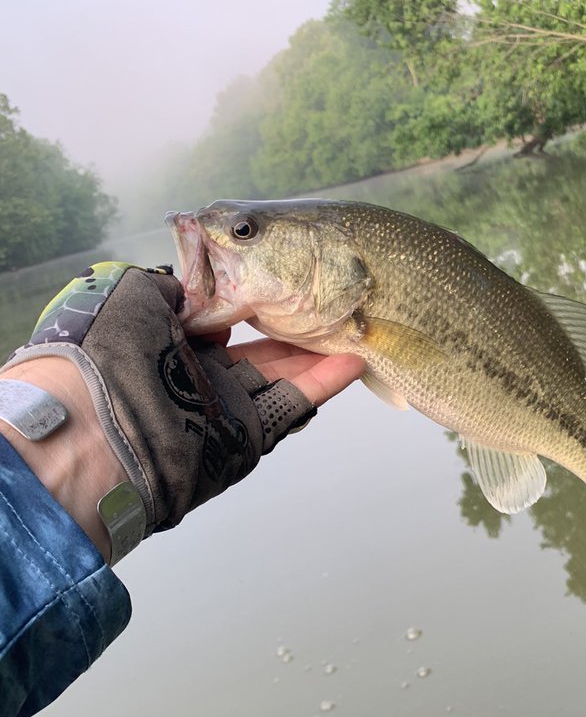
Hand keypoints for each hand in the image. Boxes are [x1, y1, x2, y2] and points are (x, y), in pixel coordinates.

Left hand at [0, 264, 363, 562]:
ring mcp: (225, 408)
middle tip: (330, 303)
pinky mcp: (248, 437)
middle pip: (257, 350)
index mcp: (166, 344)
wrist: (99, 429)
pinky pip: (291, 403)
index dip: (251, 302)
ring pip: (282, 375)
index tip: (280, 279)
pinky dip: (323, 383)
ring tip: (355, 327)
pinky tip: (353, 360)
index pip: (219, 321)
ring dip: (318, 353)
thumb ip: (169, 286)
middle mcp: (196, 377)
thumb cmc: (106, 353)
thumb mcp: (131, 295)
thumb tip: (194, 286)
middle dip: (293, 328)